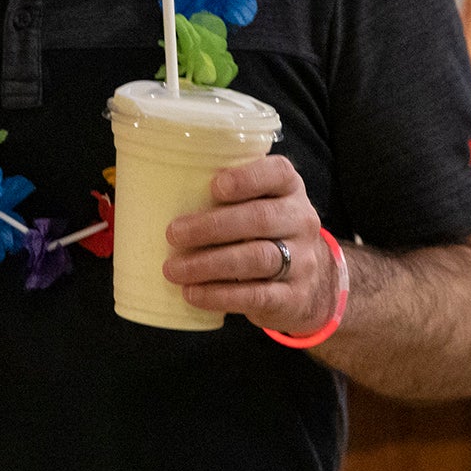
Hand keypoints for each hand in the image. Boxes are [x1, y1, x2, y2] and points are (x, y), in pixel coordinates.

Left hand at [162, 155, 336, 336]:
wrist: (308, 286)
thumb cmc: (264, 234)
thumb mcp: (257, 205)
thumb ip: (225, 195)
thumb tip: (161, 191)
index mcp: (289, 189)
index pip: (278, 173)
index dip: (247, 179)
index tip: (215, 186)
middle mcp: (301, 221)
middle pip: (260, 219)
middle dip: (212, 226)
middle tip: (173, 234)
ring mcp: (302, 261)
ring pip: (257, 259)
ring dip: (209, 264)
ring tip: (173, 270)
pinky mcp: (293, 297)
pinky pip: (256, 296)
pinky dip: (220, 295)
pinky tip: (193, 293)